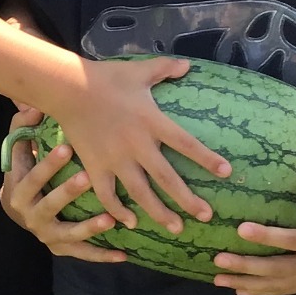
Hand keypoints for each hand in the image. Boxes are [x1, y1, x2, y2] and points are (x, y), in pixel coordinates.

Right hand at [0, 109, 126, 263]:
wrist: (20, 209)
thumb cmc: (27, 169)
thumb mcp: (20, 148)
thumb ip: (24, 125)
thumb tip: (36, 105)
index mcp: (20, 190)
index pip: (32, 176)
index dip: (48, 163)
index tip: (67, 147)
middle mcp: (31, 216)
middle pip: (49, 205)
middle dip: (67, 192)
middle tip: (87, 178)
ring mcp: (47, 235)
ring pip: (68, 233)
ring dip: (89, 227)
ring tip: (109, 219)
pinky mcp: (62, 249)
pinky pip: (83, 254)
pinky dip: (102, 255)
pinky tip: (123, 254)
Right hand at [54, 58, 229, 235]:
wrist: (69, 88)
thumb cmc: (106, 78)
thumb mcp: (140, 70)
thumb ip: (165, 68)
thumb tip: (189, 65)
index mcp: (152, 121)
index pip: (186, 144)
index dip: (207, 159)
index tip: (226, 173)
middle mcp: (137, 145)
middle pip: (167, 178)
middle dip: (188, 199)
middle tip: (206, 215)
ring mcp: (115, 159)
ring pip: (141, 193)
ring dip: (160, 212)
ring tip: (176, 228)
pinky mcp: (95, 167)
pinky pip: (108, 195)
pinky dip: (118, 211)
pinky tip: (131, 223)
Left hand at [212, 179, 295, 294]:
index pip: (292, 241)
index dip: (266, 236)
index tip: (240, 229)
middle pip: (277, 269)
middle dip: (246, 266)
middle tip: (218, 259)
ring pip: (276, 285)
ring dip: (246, 283)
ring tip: (218, 279)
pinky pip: (283, 290)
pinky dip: (260, 291)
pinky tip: (239, 290)